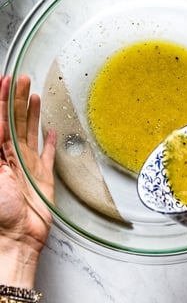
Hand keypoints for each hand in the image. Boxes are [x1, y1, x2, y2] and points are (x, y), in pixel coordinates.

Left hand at [0, 75, 55, 287]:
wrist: (13, 238)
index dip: (0, 99)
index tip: (4, 80)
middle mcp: (8, 157)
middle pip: (13, 121)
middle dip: (16, 99)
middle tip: (22, 79)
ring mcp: (26, 166)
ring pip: (29, 132)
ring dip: (31, 113)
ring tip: (34, 95)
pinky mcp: (43, 177)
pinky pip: (47, 154)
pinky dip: (49, 142)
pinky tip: (50, 131)